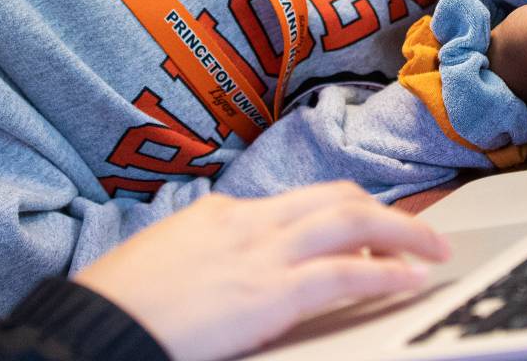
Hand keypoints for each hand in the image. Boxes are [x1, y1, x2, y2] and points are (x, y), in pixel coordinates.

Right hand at [73, 183, 449, 360]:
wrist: (93, 327)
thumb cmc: (118, 309)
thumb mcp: (165, 267)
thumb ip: (206, 261)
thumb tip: (228, 278)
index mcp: (218, 215)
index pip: (296, 202)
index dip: (342, 211)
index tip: (368, 224)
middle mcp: (246, 222)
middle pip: (333, 198)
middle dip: (382, 212)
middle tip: (417, 231)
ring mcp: (260, 253)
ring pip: (351, 222)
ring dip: (401, 233)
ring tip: (432, 251)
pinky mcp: (269, 292)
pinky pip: (344, 272)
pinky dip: (384, 272)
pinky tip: (409, 279)